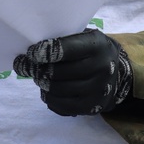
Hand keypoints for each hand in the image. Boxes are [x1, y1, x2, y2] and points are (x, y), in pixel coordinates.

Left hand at [13, 28, 132, 116]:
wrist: (115, 72)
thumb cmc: (89, 51)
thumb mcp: (82, 37)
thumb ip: (60, 41)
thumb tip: (28, 55)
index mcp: (97, 46)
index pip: (65, 50)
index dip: (44, 52)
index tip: (31, 53)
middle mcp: (102, 68)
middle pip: (59, 72)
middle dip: (38, 70)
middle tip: (28, 67)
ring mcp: (99, 90)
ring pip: (59, 90)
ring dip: (42, 84)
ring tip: (38, 77)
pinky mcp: (93, 107)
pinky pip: (64, 107)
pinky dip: (50, 99)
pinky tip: (47, 91)